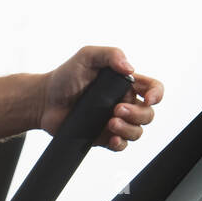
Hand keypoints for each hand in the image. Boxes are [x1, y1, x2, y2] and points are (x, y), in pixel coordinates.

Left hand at [37, 46, 163, 150]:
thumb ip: (110, 54)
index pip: (153, 88)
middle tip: (116, 109)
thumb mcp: (86, 56)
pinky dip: (121, 144)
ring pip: (137, 131)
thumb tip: (130, 68)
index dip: (157, 94)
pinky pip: (121, 146)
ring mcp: (114, 121)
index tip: (148, 98)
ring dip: (129, 129)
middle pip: (147, 114)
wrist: (43, 100)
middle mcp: (123, 102)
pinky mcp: (102, 137)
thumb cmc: (65, 77)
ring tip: (110, 123)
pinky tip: (112, 138)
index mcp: (124, 83)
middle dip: (137, 114)